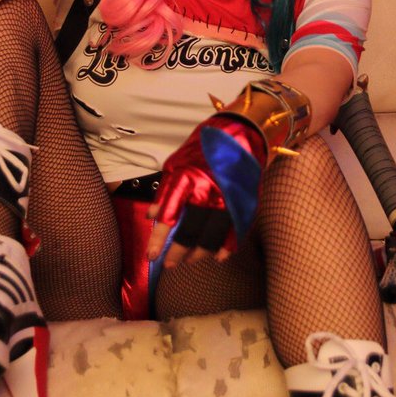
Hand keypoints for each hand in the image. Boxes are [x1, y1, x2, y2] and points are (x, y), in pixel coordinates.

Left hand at [146, 116, 265, 267]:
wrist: (240, 132)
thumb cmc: (203, 148)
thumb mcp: (176, 164)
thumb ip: (164, 192)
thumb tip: (152, 217)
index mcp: (186, 179)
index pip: (168, 217)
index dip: (158, 240)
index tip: (151, 256)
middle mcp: (207, 192)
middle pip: (190, 232)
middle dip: (177, 253)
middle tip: (169, 264)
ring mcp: (228, 199)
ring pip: (212, 237)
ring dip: (199, 254)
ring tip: (189, 261)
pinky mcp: (244, 203)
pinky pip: (235, 232)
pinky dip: (227, 248)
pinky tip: (218, 257)